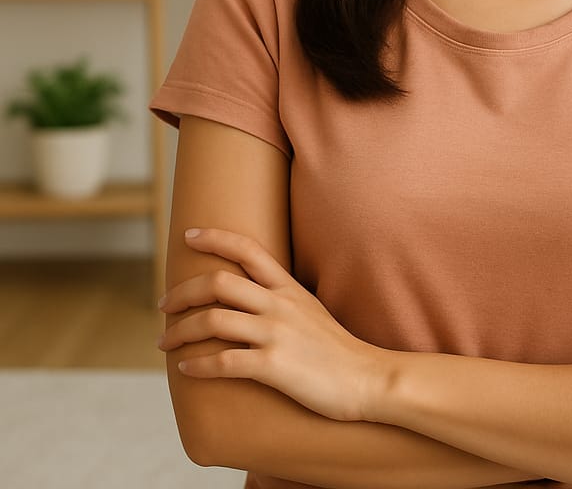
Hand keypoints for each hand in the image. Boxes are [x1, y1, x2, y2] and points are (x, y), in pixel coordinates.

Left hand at [158, 228, 386, 421]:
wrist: (366, 377)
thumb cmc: (337, 349)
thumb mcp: (310, 310)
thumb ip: (281, 300)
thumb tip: (249, 299)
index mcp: (288, 288)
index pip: (247, 249)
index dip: (215, 238)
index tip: (189, 235)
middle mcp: (279, 305)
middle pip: (218, 283)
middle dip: (182, 292)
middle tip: (163, 305)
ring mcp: (276, 334)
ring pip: (214, 321)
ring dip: (180, 330)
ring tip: (164, 342)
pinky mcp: (274, 366)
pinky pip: (224, 361)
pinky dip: (198, 365)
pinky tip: (186, 369)